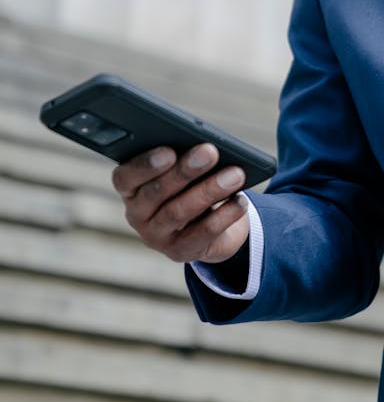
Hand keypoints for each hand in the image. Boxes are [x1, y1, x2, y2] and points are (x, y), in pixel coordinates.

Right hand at [112, 143, 248, 263]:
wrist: (205, 225)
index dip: (145, 165)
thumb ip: (183, 158)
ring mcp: (156, 237)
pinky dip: (224, 215)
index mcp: (130, 188)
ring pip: (179, 212)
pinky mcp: (179, 252)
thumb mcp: (182, 171)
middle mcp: (136, 214)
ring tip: (235, 174)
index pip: (125, 177)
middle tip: (210, 152)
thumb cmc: (190, 184)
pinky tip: (240, 200)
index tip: (169, 151)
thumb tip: (205, 148)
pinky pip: (202, 234)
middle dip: (185, 171)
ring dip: (209, 191)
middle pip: (156, 192)